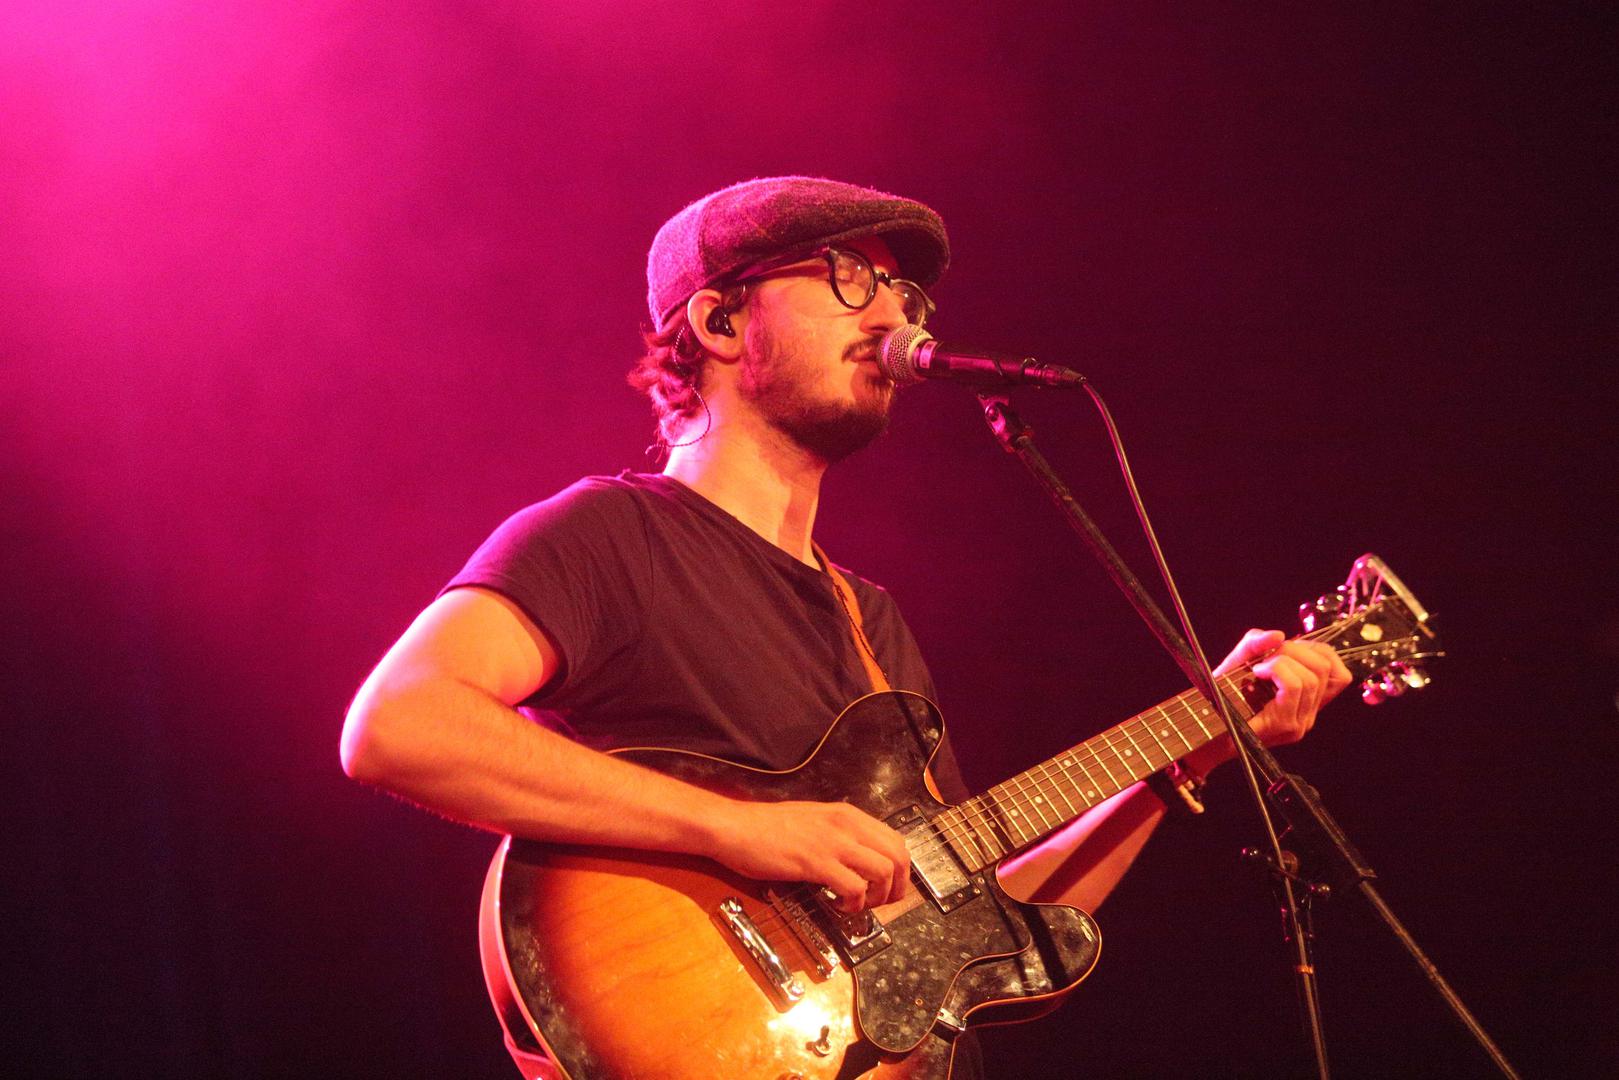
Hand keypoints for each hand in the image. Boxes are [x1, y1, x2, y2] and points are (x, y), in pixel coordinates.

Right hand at [705, 798, 910, 912]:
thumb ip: (840, 835)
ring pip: (883, 872)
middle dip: (897, 886)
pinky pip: (854, 888)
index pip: (895, 840)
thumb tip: (859, 859)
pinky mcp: (816, 863)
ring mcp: (833, 843)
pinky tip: (838, 906)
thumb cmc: (767, 827)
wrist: (736, 827)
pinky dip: (854, 904)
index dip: (900, 870)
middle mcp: (846, 825)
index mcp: (847, 815)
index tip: (889, 887)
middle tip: (881, 902)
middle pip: (898, 856)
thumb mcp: (814, 821)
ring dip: (877, 897)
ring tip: (858, 905)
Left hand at [1213, 628, 1353, 748]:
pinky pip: (1294, 686)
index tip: (1286, 649)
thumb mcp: (1242, 658)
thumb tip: (1279, 635)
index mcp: (1308, 700)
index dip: (1315, 650)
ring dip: (1282, 660)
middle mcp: (1310, 713)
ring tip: (1259, 667)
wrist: (1205, 724)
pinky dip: (1276, 669)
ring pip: (1311, 677)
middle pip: (1325, 668)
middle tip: (1267, 655)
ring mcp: (1300, 722)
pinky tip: (1258, 673)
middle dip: (1295, 650)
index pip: (1339, 672)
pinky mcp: (1285, 725)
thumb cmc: (1224, 693)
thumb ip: (1258, 641)